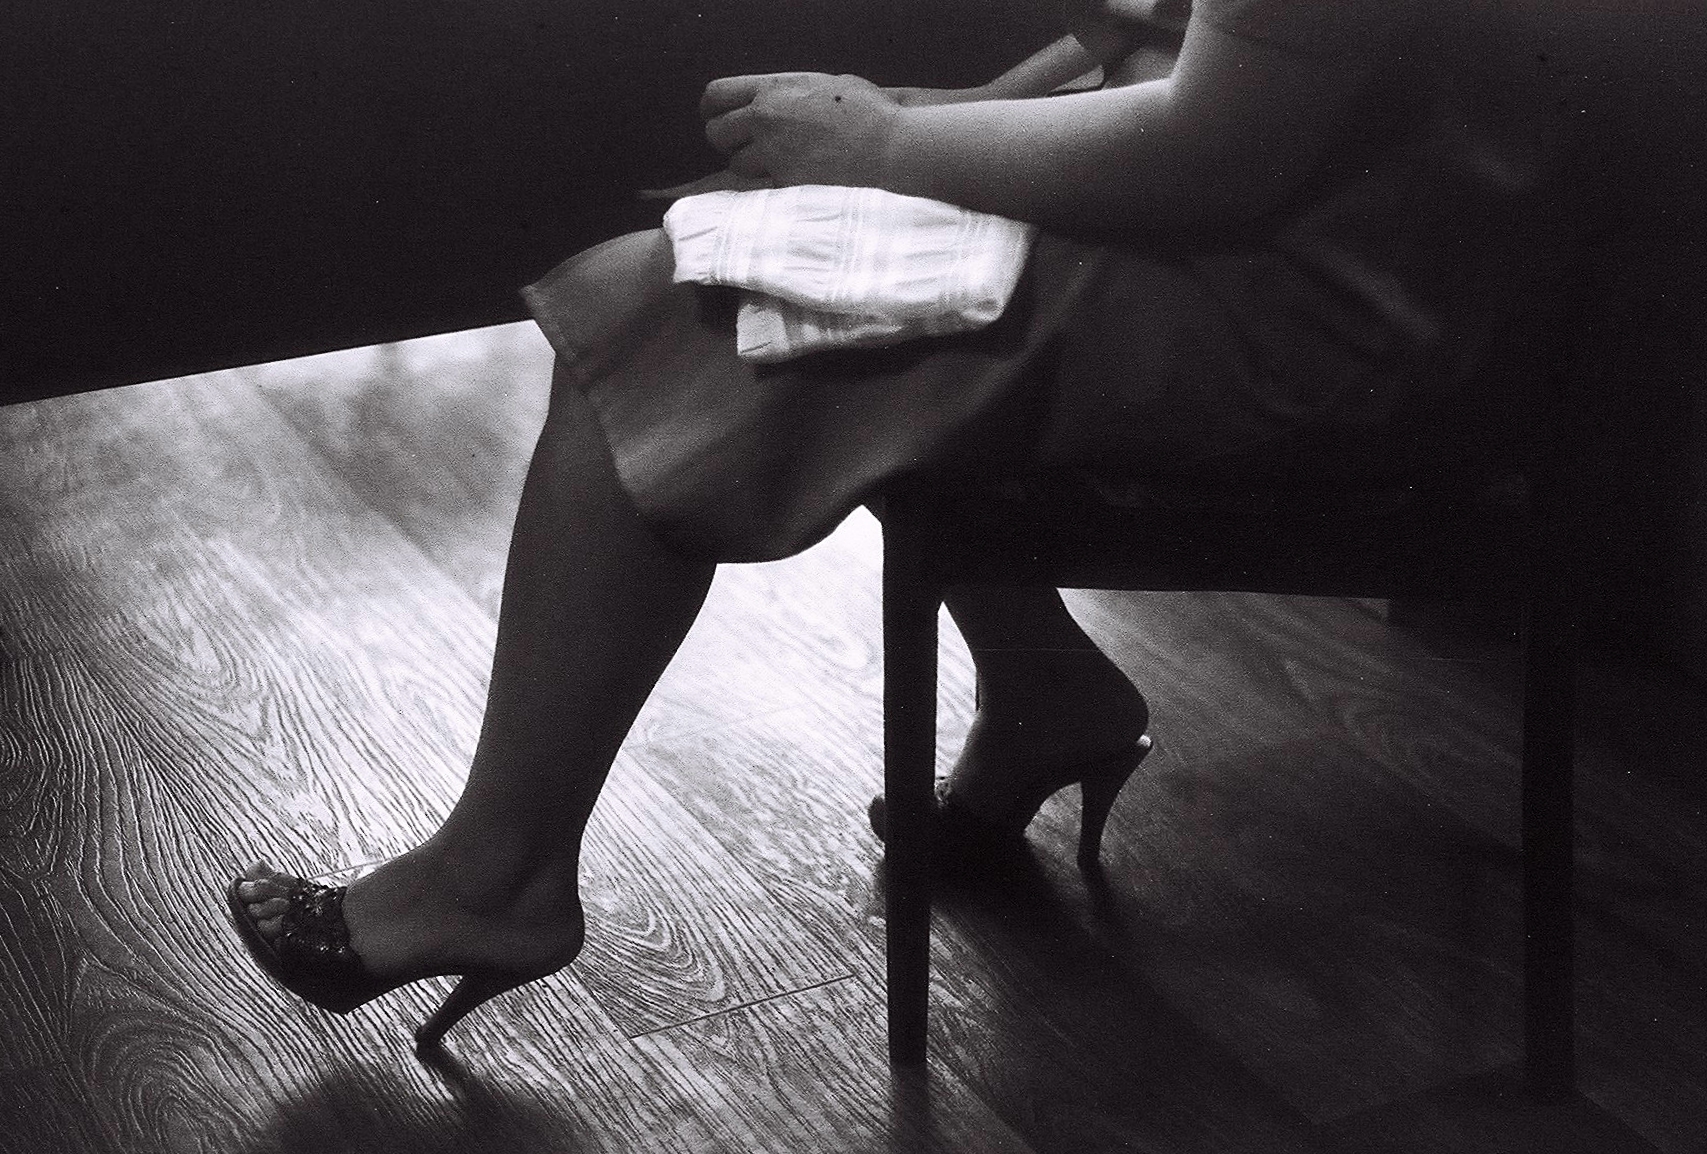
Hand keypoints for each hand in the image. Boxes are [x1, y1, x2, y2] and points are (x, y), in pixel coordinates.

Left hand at [700, 72, 900, 187]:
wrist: (891, 149)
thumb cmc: (870, 114)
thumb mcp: (826, 85)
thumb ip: (793, 94)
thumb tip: (782, 102)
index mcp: (773, 89)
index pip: (716, 95)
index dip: (713, 110)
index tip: (721, 118)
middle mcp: (765, 120)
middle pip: (716, 134)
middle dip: (729, 142)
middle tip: (750, 148)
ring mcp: (772, 155)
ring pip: (737, 166)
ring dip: (751, 169)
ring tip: (781, 167)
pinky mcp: (783, 186)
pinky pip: (763, 189)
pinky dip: (773, 189)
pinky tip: (797, 184)